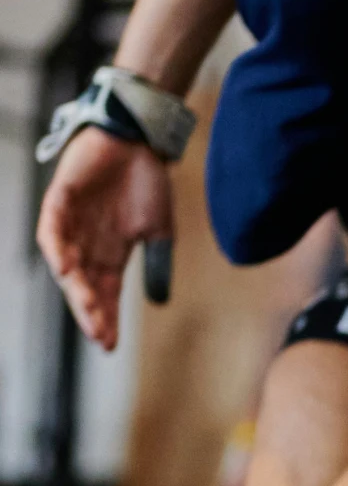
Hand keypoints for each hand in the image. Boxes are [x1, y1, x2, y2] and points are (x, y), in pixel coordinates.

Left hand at [36, 128, 172, 350]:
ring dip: (74, 288)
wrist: (140, 139)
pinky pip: (51, 228)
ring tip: (87, 309)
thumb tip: (160, 303)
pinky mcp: (60, 199)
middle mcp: (85, 244)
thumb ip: (156, 265)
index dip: (106, 319)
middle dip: (89, 311)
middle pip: (82, 287)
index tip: (110, 346)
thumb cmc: (147, 181)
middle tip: (99, 334)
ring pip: (65, 264)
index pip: (103, 295)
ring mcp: (71, 223)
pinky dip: (56, 248)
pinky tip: (64, 268)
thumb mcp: (159, 231)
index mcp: (108, 254)